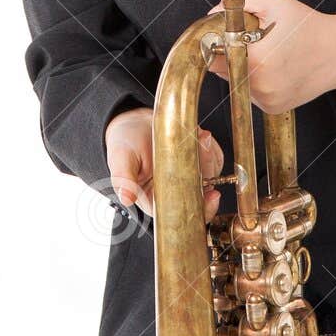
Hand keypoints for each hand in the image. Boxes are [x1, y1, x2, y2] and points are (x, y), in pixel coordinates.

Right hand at [105, 107, 224, 223]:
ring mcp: (190, 176)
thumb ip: (123, 179)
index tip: (211, 196)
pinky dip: (210, 147)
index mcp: (157, 200)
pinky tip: (199, 135)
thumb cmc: (125, 144)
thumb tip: (126, 198)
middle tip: (201, 145)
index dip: (201, 207)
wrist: (134, 123)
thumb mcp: (121, 160)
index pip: (184, 213)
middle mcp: (177, 192)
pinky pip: (214, 158)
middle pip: (203, 191)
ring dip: (209, 155)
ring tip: (199, 136)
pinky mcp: (199, 161)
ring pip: (211, 173)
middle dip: (206, 168)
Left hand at [205, 0, 335, 110]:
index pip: (213, 55)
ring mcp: (266, 99)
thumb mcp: (274, 2)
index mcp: (256, 58)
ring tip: (266, 53)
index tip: (224, 34)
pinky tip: (274, 69)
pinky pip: (250, 93)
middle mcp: (259, 84)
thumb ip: (241, 1)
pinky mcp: (271, 107)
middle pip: (222, 69)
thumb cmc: (307, 26)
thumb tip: (214, 11)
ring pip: (235, 82)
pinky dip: (255, 81)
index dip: (215, 42)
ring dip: (241, 68)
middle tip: (250, 41)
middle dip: (229, 54)